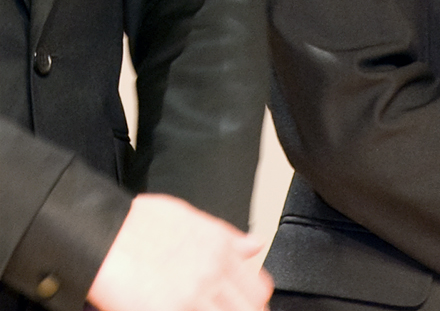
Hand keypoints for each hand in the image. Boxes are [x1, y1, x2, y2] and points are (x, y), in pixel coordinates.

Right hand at [88, 194, 272, 310]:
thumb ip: (227, 236)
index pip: (258, 289)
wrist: (103, 234)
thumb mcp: (190, 215)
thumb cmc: (137, 224)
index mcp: (220, 248)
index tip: (244, 306)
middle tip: (223, 310)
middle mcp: (212, 272)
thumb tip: (253, 245)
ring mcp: (191, 296)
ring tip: (199, 309)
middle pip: (249, 310)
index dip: (254, 303)